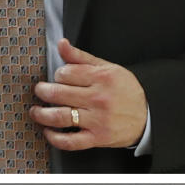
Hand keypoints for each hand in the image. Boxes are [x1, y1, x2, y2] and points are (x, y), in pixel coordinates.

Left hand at [30, 38, 147, 149]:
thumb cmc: (126, 91)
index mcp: (101, 78)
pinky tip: (49, 132)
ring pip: (60, 116)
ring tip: (36, 111)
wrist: (148, 116)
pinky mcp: (97, 137)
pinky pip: (70, 141)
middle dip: (42, 92)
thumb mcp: (107, 68)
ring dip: (41, 114)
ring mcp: (98, 119)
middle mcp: (99, 98)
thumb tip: (62, 44)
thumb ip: (81, 57)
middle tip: (40, 91)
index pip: (66, 73)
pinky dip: (54, 138)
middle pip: (59, 93)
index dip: (57, 75)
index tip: (58, 78)